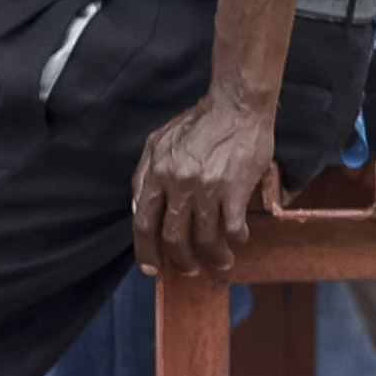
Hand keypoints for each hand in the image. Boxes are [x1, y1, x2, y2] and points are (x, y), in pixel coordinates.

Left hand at [133, 86, 281, 275]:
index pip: (144, 224)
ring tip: (221, 265)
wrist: (236, 105)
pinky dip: (235, 240)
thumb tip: (136, 210)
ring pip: (205, 240)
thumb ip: (142, 175)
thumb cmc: (197, 123)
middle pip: (174, 239)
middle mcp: (179, 184)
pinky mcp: (236, 189)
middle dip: (182, 262)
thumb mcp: (157, 142)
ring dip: (213, 259)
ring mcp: (208, 188)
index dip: (146, 253)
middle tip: (190, 270)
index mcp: (157, 174)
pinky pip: (232, 228)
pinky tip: (238, 240)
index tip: (152, 270)